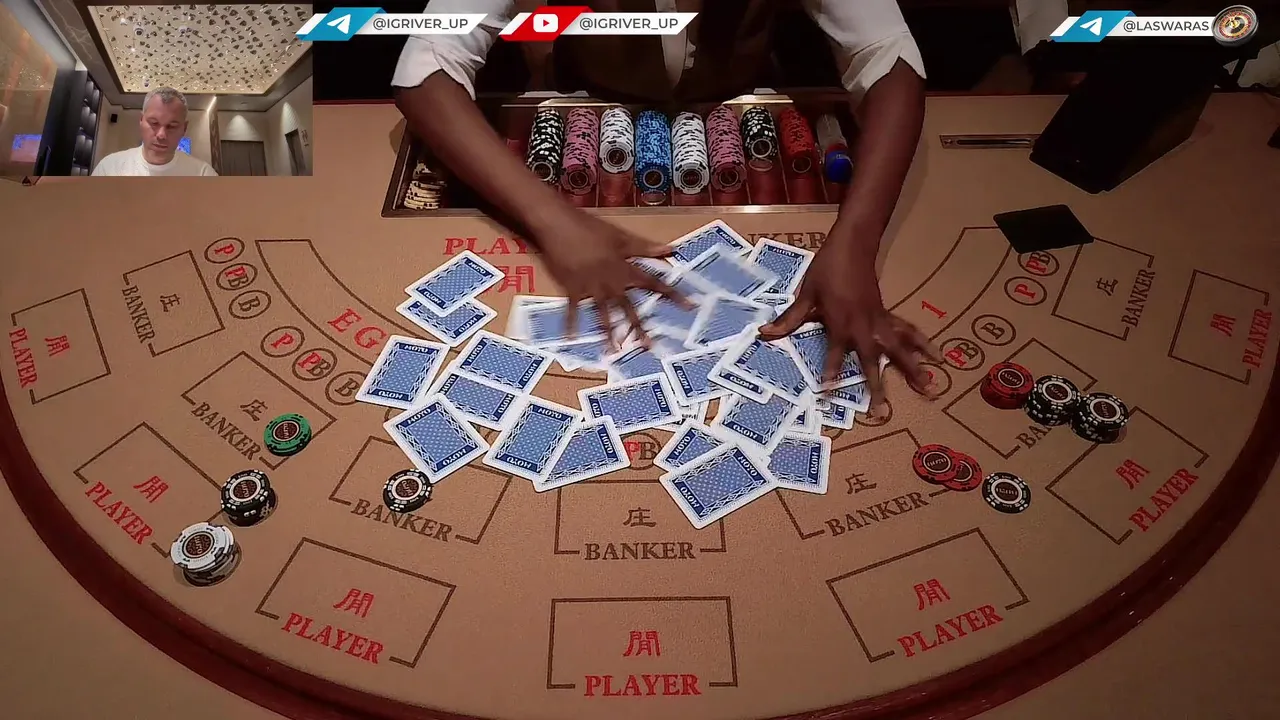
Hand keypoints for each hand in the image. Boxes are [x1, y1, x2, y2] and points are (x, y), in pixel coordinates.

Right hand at [535, 209, 687, 348]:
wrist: (559, 226)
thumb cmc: (591, 228)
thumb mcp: (622, 237)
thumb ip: (646, 247)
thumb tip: (672, 249)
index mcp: (625, 268)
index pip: (654, 283)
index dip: (672, 294)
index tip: (689, 306)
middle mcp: (611, 282)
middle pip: (628, 307)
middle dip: (639, 326)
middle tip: (649, 345)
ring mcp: (591, 287)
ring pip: (603, 314)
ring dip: (608, 333)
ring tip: (613, 350)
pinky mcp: (572, 289)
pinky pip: (572, 310)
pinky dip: (571, 324)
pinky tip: (571, 339)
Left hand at [758, 240, 940, 411]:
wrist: (853, 245)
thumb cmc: (827, 269)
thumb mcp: (806, 294)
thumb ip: (790, 319)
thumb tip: (765, 333)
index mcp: (840, 322)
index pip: (834, 354)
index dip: (830, 372)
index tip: (828, 393)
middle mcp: (863, 326)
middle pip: (873, 360)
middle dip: (878, 386)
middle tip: (884, 411)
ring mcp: (879, 321)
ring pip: (899, 348)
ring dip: (914, 368)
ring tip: (930, 387)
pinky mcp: (887, 314)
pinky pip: (907, 331)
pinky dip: (922, 343)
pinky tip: (937, 354)